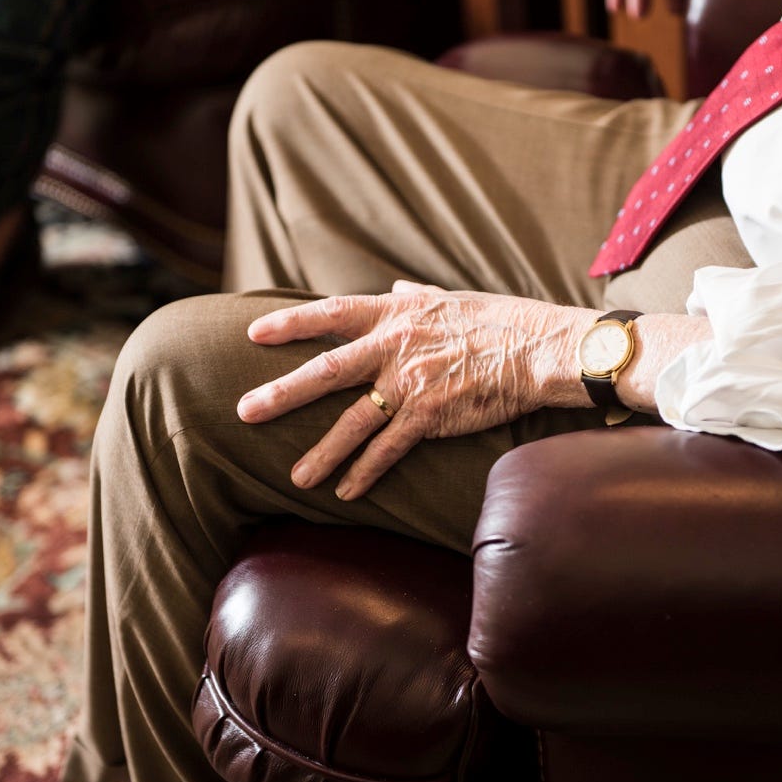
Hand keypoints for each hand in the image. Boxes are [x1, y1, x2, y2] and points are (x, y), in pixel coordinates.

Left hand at [237, 281, 595, 500]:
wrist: (537, 349)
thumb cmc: (499, 321)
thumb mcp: (450, 299)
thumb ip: (414, 298)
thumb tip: (395, 289)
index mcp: (395, 315)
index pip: (330, 314)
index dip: (290, 325)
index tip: (253, 334)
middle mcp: (395, 347)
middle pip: (325, 371)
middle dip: (281, 393)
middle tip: (244, 412)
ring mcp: (411, 383)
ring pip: (353, 421)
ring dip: (321, 451)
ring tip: (295, 477)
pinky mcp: (431, 415)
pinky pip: (389, 449)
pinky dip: (365, 471)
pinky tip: (346, 491)